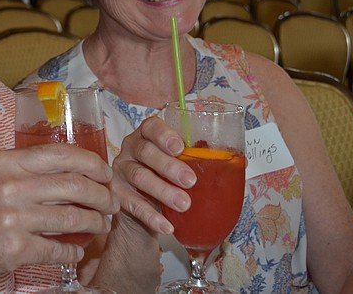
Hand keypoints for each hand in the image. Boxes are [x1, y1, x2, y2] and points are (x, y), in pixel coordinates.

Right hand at [0, 144, 117, 288]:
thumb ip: (22, 171)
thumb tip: (65, 172)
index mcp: (6, 162)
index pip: (63, 155)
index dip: (92, 164)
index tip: (106, 173)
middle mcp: (11, 185)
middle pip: (75, 185)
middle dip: (103, 195)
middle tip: (112, 202)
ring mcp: (14, 217)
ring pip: (73, 217)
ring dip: (95, 223)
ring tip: (101, 225)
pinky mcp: (15, 248)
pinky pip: (58, 248)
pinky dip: (73, 251)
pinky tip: (76, 251)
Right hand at [110, 116, 195, 235]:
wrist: (142, 210)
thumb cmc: (165, 179)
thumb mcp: (177, 166)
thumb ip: (196, 160)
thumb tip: (237, 162)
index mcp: (147, 136)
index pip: (151, 126)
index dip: (164, 135)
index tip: (180, 148)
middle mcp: (130, 149)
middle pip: (145, 151)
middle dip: (169, 166)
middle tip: (191, 181)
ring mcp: (120, 171)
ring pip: (139, 176)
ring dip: (163, 191)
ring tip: (184, 205)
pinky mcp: (115, 194)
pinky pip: (131, 204)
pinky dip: (151, 216)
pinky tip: (167, 226)